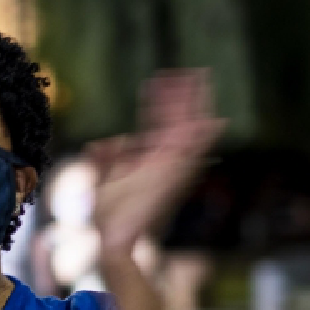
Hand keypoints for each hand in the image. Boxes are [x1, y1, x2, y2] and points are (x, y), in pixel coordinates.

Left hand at [90, 69, 224, 258]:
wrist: (113, 238)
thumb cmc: (108, 213)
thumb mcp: (101, 177)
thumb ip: (104, 158)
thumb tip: (94, 146)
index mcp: (151, 157)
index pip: (159, 121)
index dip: (160, 99)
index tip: (160, 77)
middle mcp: (166, 160)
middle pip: (178, 119)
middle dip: (184, 95)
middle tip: (194, 71)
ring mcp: (172, 167)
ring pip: (190, 129)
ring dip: (195, 105)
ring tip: (201, 79)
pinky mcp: (174, 176)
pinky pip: (193, 153)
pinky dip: (205, 137)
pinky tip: (216, 119)